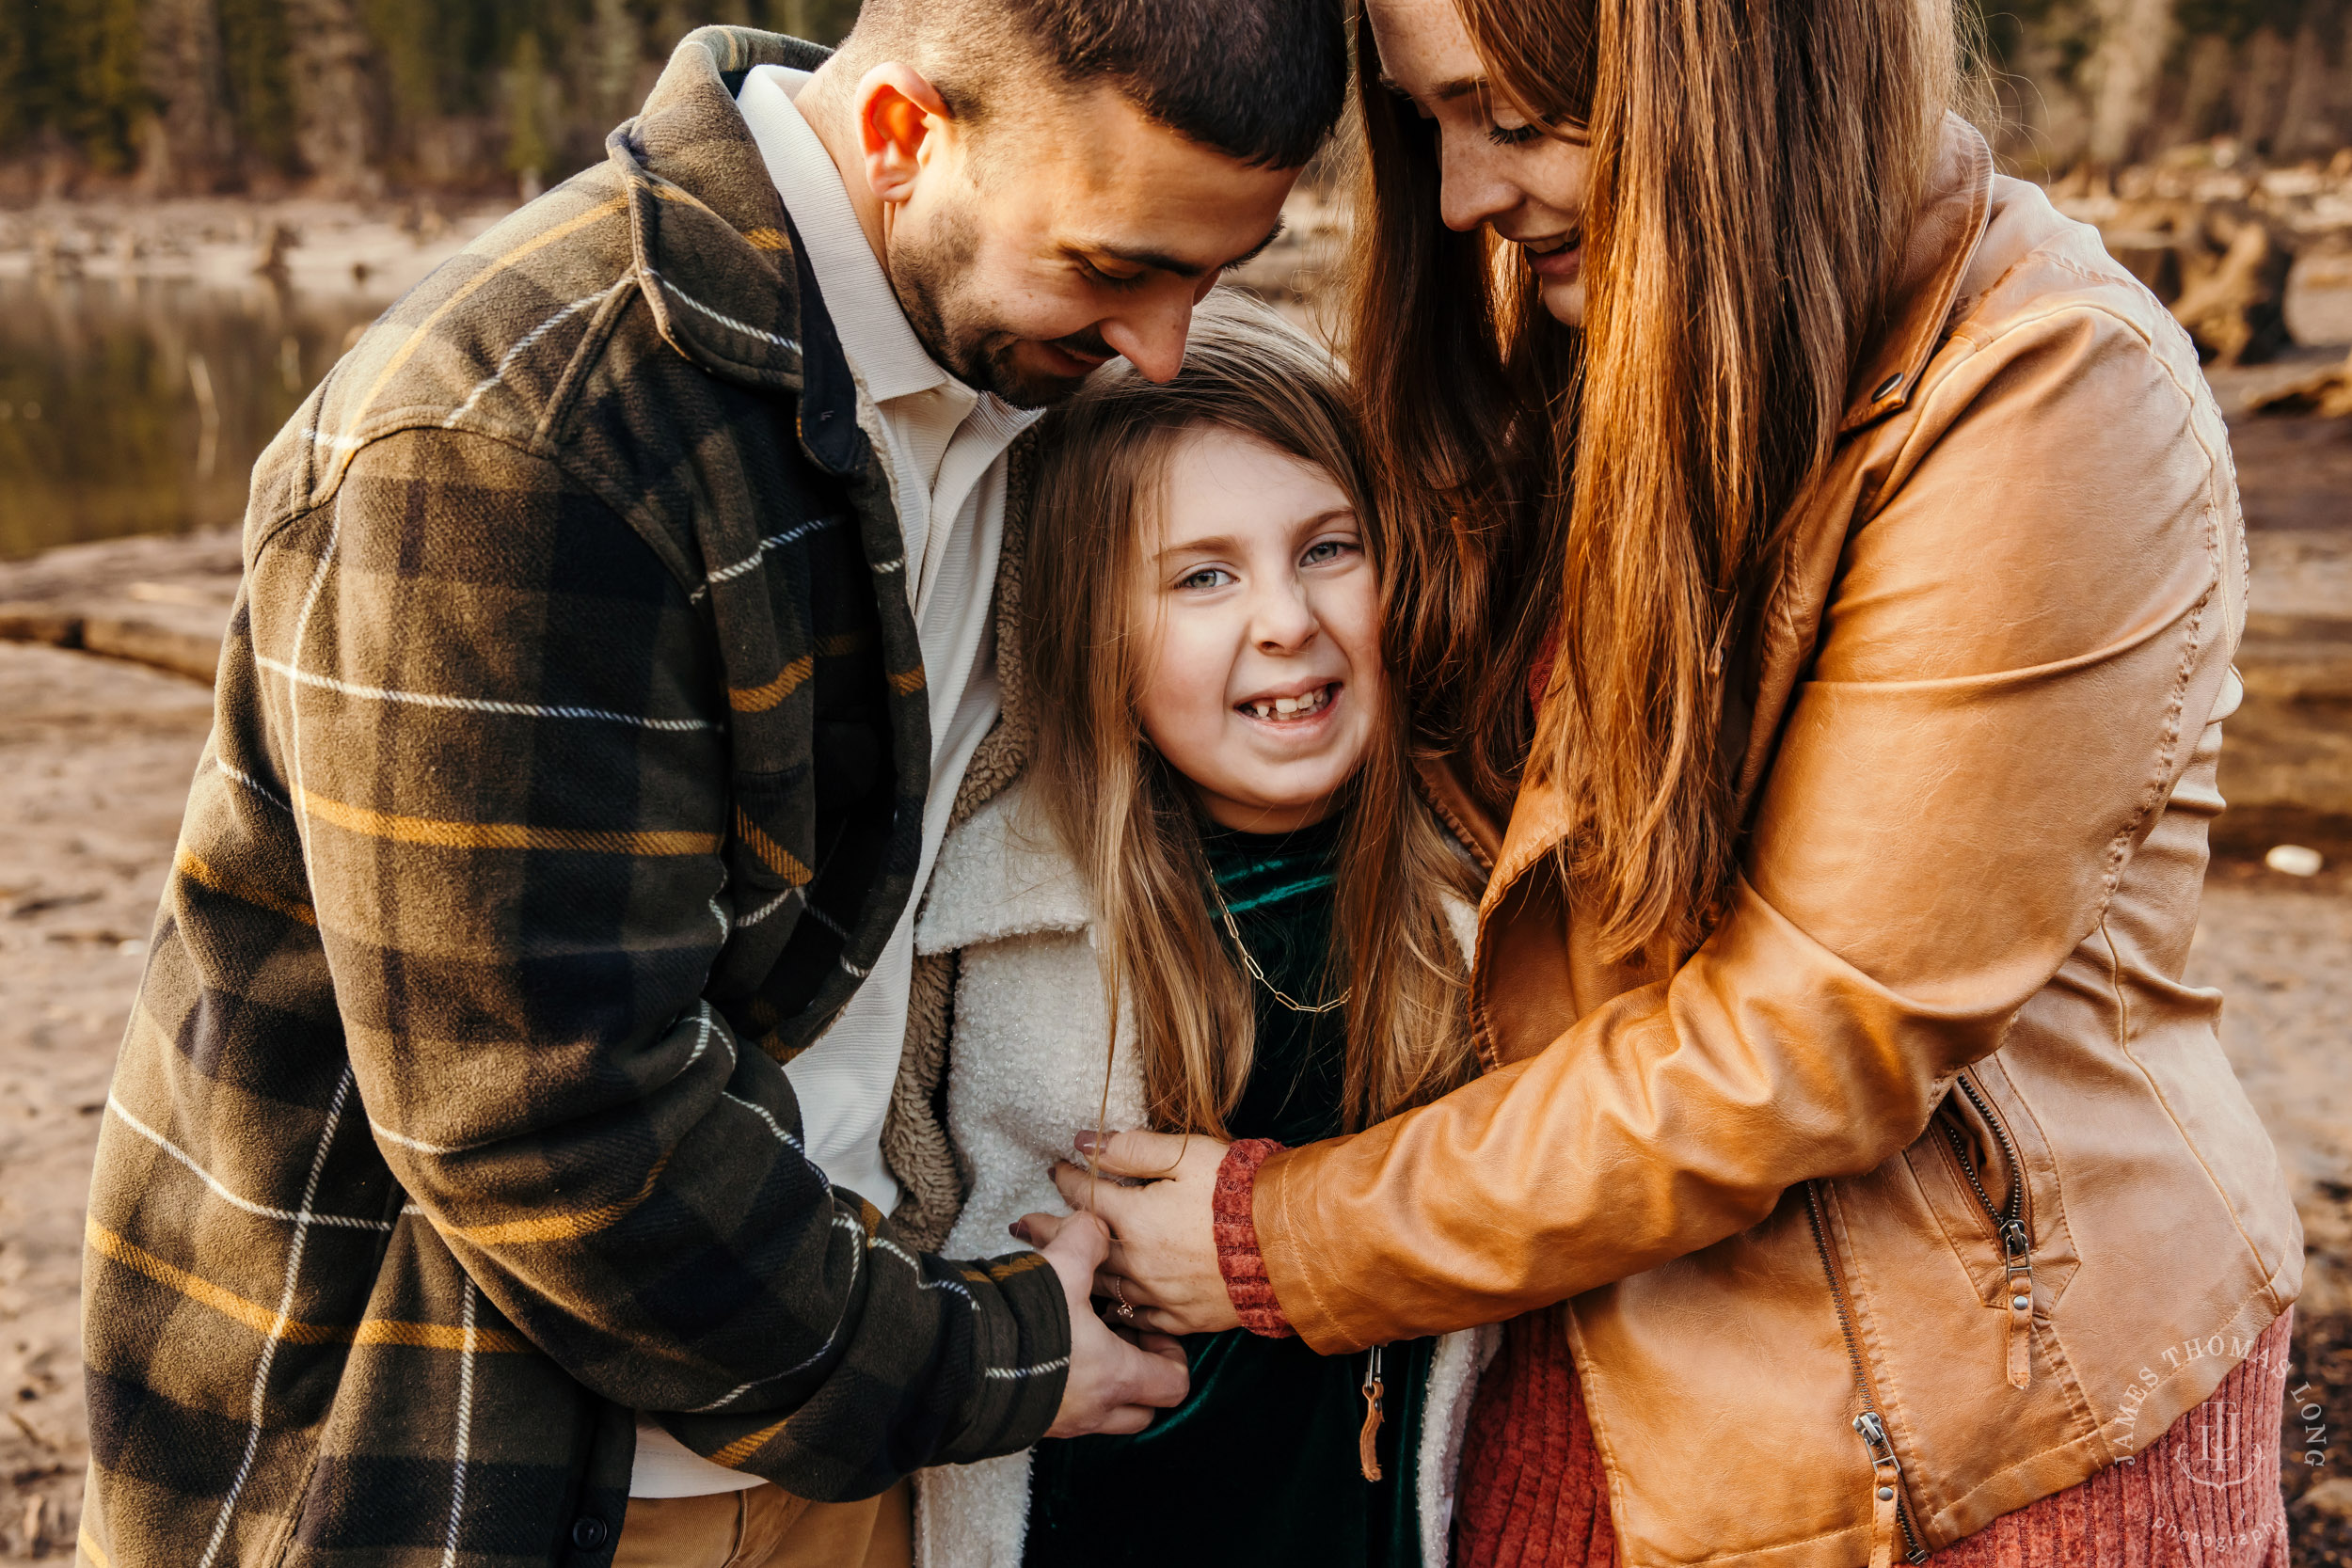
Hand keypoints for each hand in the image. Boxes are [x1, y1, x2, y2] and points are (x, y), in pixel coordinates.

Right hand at [1035, 1210, 1189, 1437]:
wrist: (954, 1363)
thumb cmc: (1020, 1322)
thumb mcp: (1061, 1266)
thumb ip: (1088, 1238)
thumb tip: (1096, 1225)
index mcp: (1115, 1376)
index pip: (1175, 1384)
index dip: (1172, 1354)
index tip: (1147, 1326)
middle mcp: (1093, 1410)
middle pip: (1144, 1409)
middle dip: (1142, 1374)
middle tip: (1120, 1336)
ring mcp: (1061, 1423)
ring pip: (1105, 1416)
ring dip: (1105, 1384)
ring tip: (1083, 1341)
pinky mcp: (1030, 1424)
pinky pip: (1066, 1416)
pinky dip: (1069, 1389)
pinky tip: (1048, 1352)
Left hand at [1037, 1129, 1237, 1336]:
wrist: (1289, 1245)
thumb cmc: (1239, 1193)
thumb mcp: (1186, 1155)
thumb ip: (1132, 1149)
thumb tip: (1086, 1141)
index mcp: (1135, 1218)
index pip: (1088, 1194)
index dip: (1068, 1177)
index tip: (1056, 1167)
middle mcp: (1139, 1261)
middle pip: (1083, 1244)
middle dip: (1050, 1230)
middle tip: (1022, 1225)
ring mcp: (1159, 1294)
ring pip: (1103, 1285)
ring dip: (1074, 1272)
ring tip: (1050, 1266)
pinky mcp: (1183, 1318)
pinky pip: (1137, 1320)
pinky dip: (1116, 1311)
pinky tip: (1104, 1308)